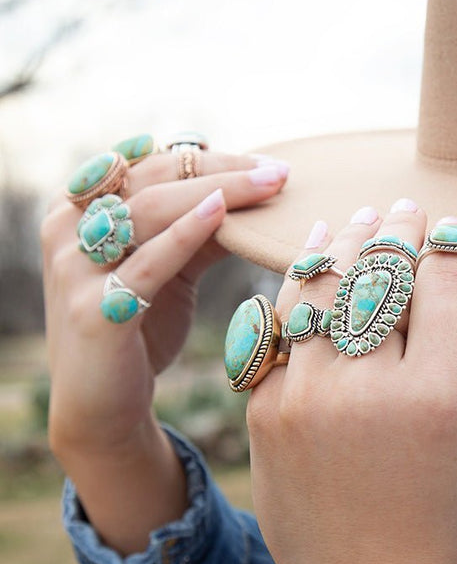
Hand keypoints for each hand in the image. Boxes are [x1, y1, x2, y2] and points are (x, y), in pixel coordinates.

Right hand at [42, 151, 287, 551]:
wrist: (104, 404)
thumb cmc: (140, 330)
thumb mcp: (169, 270)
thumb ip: (199, 232)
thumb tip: (255, 196)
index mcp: (80, 210)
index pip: (150, 164)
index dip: (210, 158)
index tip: (266, 163)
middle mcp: (69, 229)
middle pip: (153, 179)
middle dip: (222, 169)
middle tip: (280, 172)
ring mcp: (75, 268)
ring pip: (150, 209)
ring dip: (216, 190)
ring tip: (268, 185)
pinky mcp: (93, 310)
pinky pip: (146, 263)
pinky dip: (184, 234)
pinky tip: (220, 214)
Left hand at [247, 203, 456, 563]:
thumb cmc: (436, 515)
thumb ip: (449, 355)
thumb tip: (426, 287)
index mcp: (441, 394)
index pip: (442, 282)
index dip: (447, 245)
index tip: (445, 228)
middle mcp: (371, 388)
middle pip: (380, 274)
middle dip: (395, 232)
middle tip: (402, 209)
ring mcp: (307, 396)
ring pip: (322, 289)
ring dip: (342, 246)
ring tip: (355, 221)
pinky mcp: (263, 410)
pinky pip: (280, 328)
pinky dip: (297, 292)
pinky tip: (310, 265)